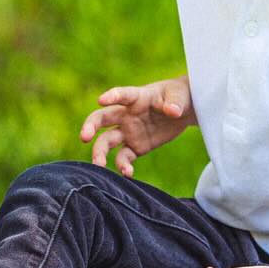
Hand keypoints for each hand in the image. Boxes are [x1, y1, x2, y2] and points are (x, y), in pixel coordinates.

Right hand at [79, 77, 194, 176]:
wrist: (184, 110)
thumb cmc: (178, 96)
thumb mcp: (180, 96)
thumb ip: (174, 103)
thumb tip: (173, 111)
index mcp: (136, 97)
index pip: (122, 95)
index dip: (112, 96)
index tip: (101, 100)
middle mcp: (126, 115)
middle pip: (102, 119)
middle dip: (91, 126)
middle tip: (84, 137)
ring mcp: (128, 132)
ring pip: (107, 142)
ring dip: (99, 152)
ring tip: (99, 165)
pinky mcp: (135, 147)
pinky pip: (124, 157)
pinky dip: (123, 166)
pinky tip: (127, 173)